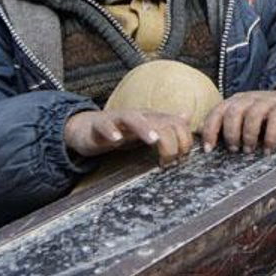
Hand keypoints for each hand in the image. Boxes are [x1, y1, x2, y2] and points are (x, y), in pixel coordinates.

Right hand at [64, 108, 192, 166]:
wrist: (88, 128)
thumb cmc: (121, 131)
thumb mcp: (146, 129)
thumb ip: (166, 124)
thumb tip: (187, 116)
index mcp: (150, 118)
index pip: (174, 122)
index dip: (183, 139)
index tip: (182, 159)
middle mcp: (137, 116)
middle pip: (157, 119)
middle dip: (168, 138)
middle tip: (170, 158)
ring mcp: (118, 120)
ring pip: (132, 118)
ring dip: (144, 128)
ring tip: (152, 140)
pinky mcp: (99, 126)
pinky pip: (104, 125)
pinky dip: (111, 131)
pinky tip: (116, 139)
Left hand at [200, 86, 275, 153]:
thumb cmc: (263, 113)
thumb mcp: (243, 114)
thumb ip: (227, 124)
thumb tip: (205, 143)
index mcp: (235, 101)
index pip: (217, 112)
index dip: (210, 130)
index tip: (209, 149)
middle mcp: (249, 98)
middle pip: (233, 112)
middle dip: (231, 133)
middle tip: (234, 149)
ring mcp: (266, 101)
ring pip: (253, 115)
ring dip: (249, 135)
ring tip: (249, 150)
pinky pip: (275, 121)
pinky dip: (270, 137)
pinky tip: (268, 149)